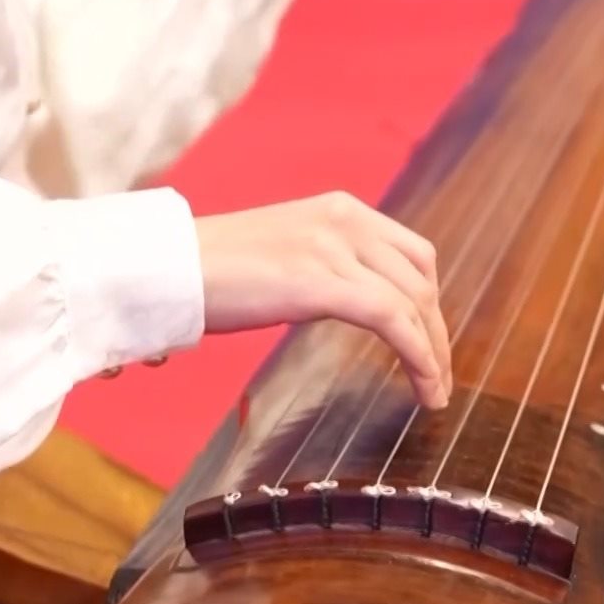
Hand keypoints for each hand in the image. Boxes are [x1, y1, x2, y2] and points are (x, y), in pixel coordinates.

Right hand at [195, 192, 451, 408]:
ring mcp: (334, 247)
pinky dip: (419, 357)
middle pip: (421, 278)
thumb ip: (320, 267)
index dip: (430, 302)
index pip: (413, 253)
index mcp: (339, 210)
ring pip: (414, 302)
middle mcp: (345, 220)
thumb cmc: (207, 273)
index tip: (431, 342)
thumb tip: (340, 300)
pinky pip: (393, 320)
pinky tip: (423, 388)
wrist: (163, 269)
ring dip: (434, 353)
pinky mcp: (321, 281)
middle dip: (437, 332)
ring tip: (434, 393)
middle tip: (439, 376)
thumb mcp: (281, 255)